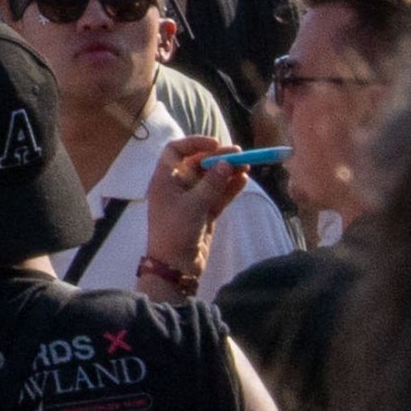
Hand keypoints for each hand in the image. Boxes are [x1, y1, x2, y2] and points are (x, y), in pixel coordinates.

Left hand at [143, 140, 256, 290]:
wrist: (176, 266)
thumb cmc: (175, 231)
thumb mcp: (193, 205)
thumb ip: (212, 183)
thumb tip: (226, 163)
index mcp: (165, 179)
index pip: (176, 151)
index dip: (194, 144)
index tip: (215, 144)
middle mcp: (177, 187)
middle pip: (198, 164)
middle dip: (218, 159)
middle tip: (239, 154)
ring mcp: (191, 200)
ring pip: (211, 180)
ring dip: (227, 173)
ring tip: (246, 166)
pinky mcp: (204, 213)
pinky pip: (218, 195)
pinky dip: (229, 188)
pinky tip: (243, 180)